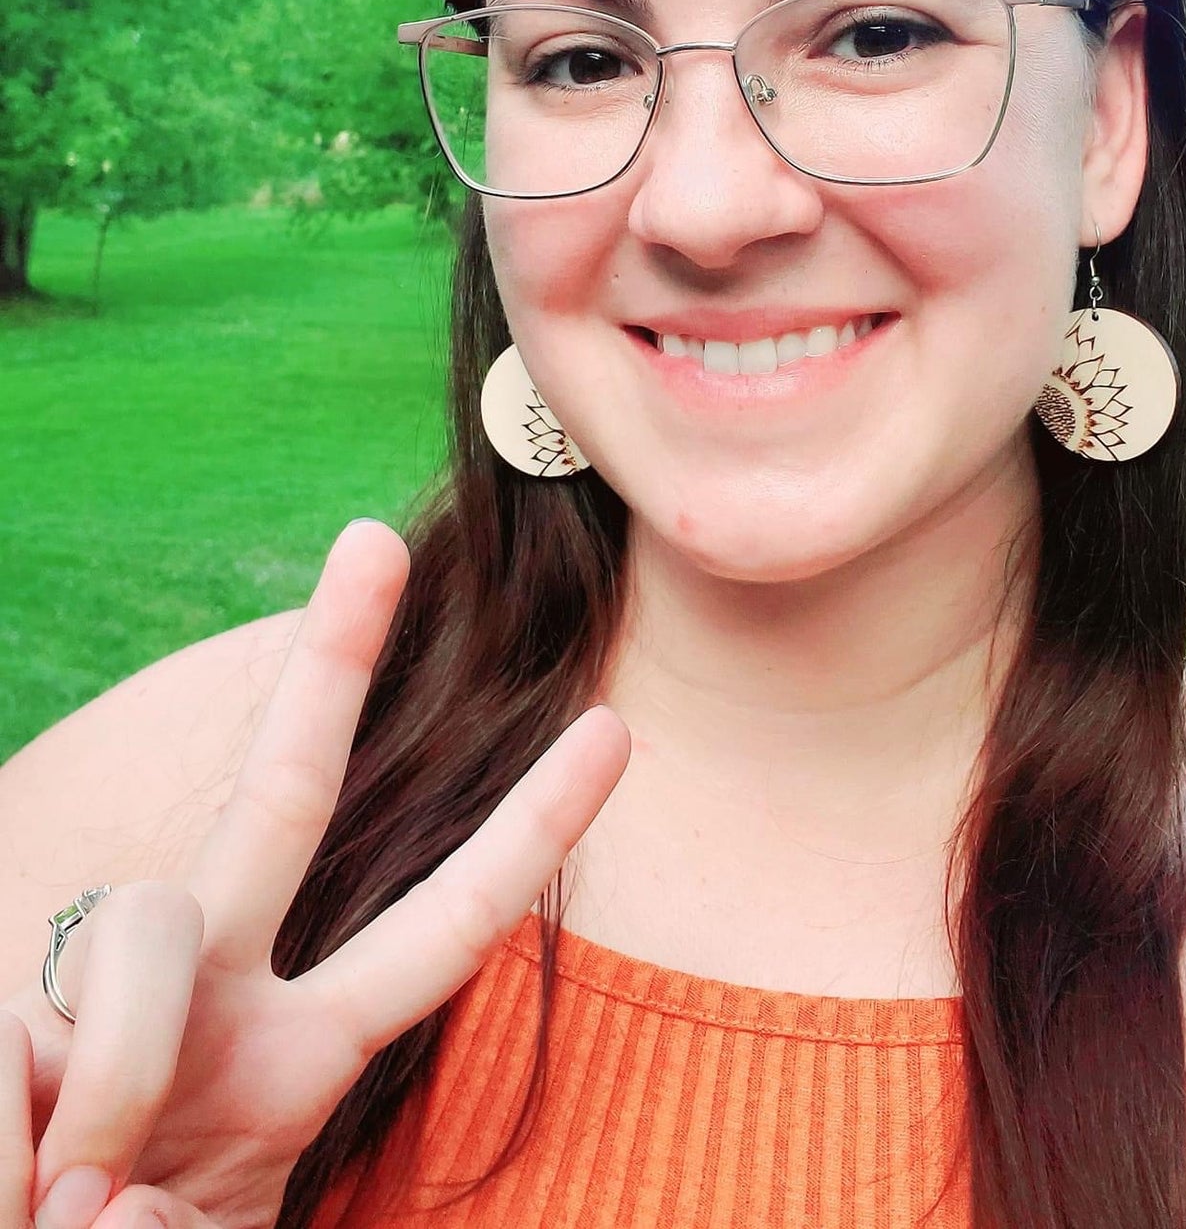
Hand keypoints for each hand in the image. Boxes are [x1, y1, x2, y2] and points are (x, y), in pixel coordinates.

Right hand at [7, 520, 631, 1228]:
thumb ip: (191, 1223)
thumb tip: (102, 1192)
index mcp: (300, 1056)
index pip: (443, 928)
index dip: (529, 832)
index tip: (613, 729)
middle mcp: (214, 992)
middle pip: (284, 795)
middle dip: (330, 662)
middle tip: (373, 537)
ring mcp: (102, 989)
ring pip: (144, 934)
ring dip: (122, 1081)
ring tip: (70, 1215)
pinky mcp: (3, 1018)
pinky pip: (21, 1045)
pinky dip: (21, 1141)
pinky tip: (18, 1192)